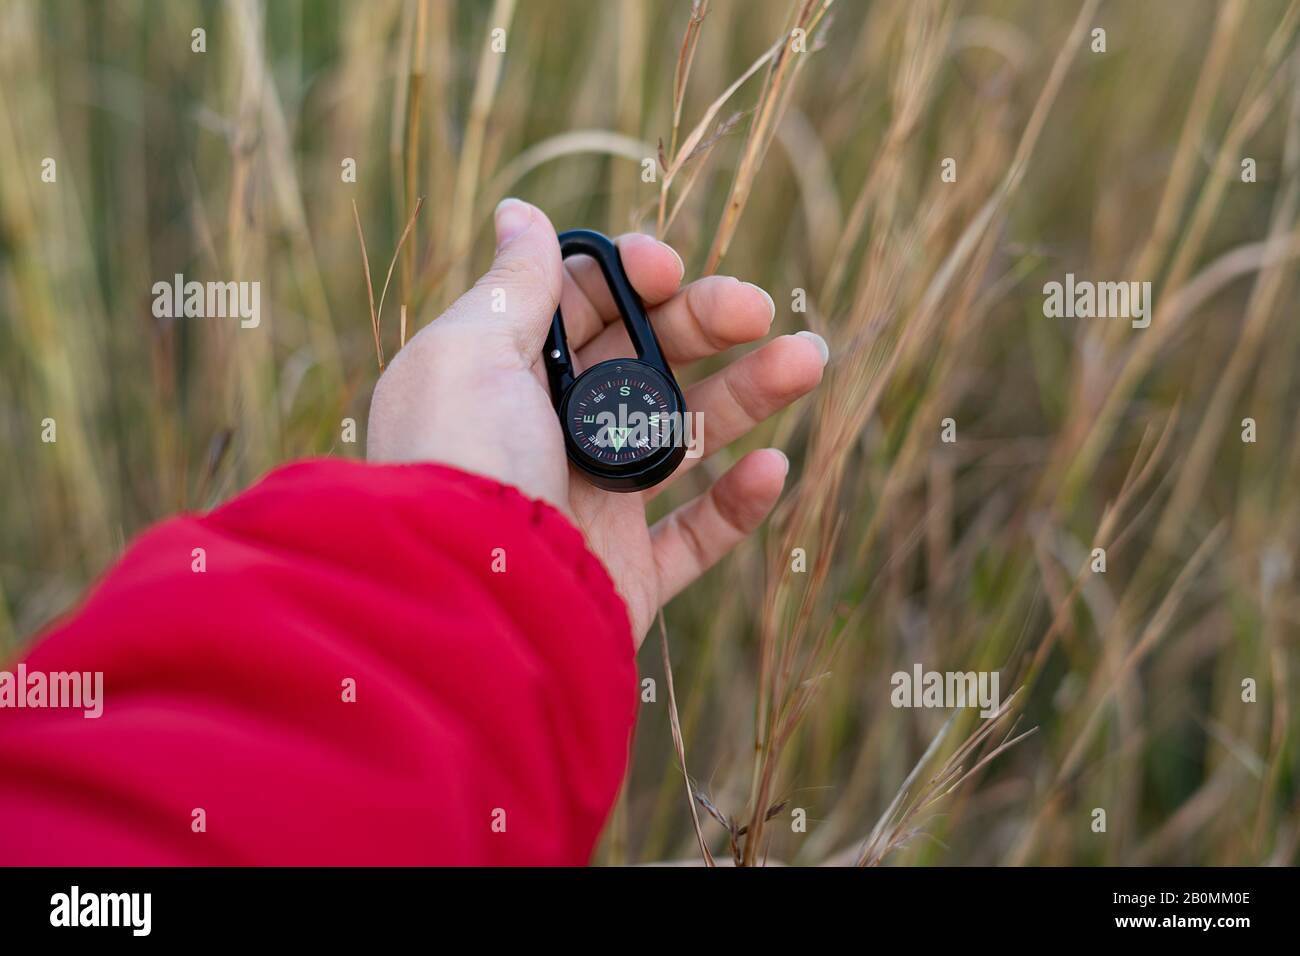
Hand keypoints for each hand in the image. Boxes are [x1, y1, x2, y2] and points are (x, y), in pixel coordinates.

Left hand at [367, 199, 826, 644]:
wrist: (465, 603)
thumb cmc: (457, 463)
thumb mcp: (470, 353)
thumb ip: (511, 287)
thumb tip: (520, 214)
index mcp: (506, 377)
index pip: (580, 307)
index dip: (628, 278)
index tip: (664, 269)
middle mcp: (548, 436)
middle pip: (644, 362)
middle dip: (705, 324)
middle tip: (759, 310)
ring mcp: (591, 506)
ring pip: (684, 440)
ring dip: (749, 397)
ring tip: (809, 358)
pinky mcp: (626, 576)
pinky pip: (695, 536)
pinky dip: (739, 504)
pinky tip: (771, 466)